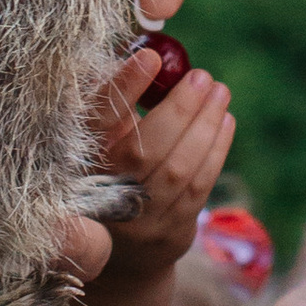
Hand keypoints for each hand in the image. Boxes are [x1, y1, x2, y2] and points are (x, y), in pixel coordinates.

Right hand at [84, 40, 236, 278]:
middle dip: (180, 109)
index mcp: (80, 159)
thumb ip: (117, 104)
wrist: (121, 254)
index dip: (122, 89)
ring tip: (220, 92)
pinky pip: (199, 187)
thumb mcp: (103, 142)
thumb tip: (147, 51)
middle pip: (146, 148)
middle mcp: (103, 192)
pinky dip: (216, 151)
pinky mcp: (168, 233)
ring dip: (206, 126)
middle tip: (203, 77)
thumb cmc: (112, 174)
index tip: (151, 57)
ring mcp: (137, 218)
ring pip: (178, 168)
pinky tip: (225, 122)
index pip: (98, 121)